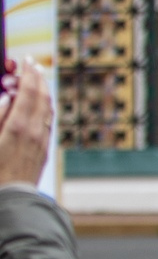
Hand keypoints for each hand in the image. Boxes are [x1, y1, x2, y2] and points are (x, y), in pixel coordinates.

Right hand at [0, 70, 52, 188]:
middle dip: (38, 78)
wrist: (11, 197)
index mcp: (18, 127)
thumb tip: (7, 97)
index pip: (28, 93)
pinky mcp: (44, 149)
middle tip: (33, 64)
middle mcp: (34, 131)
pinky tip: (42, 104)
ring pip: (48, 108)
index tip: (26, 60)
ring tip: (38, 79)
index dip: (28, 75)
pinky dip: (46, 106)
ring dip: (44, 91)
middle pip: (42, 97)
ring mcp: (42, 140)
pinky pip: (48, 121)